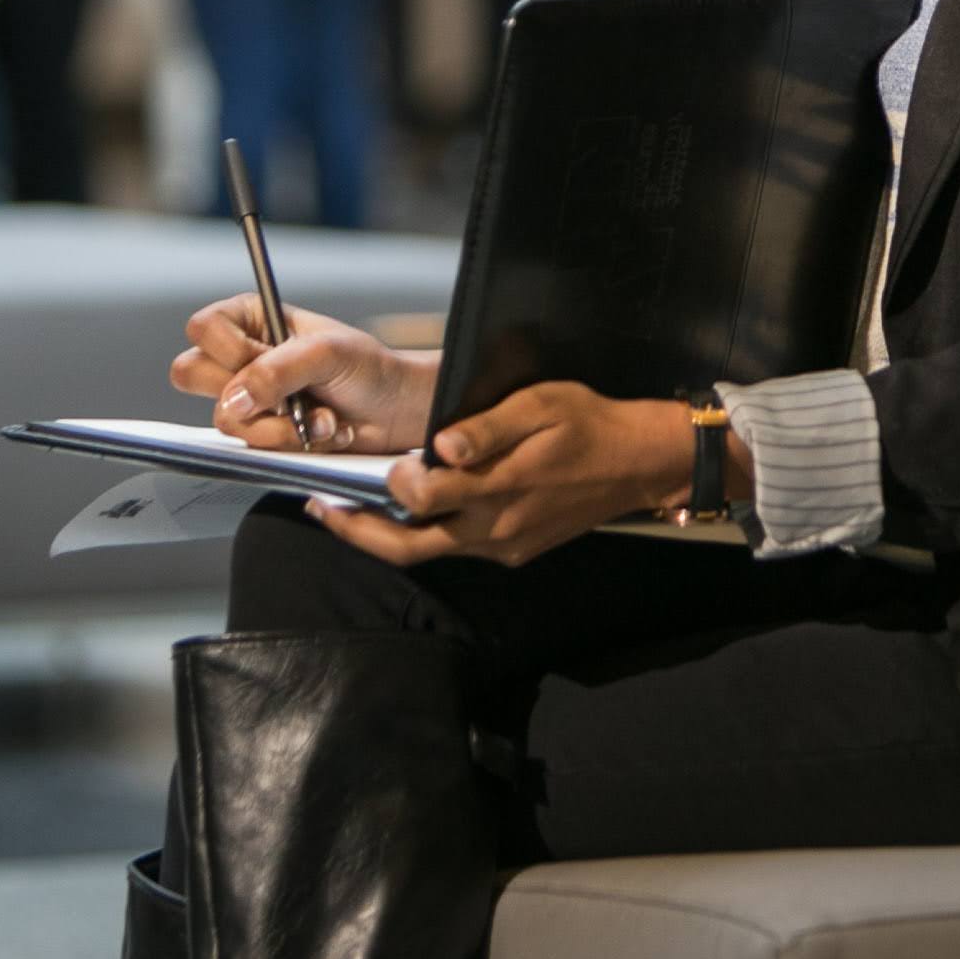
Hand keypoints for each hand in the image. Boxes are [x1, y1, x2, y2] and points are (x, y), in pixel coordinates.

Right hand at [172, 296, 436, 453]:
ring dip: (281, 425)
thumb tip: (234, 401)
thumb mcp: (327, 354)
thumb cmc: (367, 367)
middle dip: (246, 392)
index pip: (203, 329)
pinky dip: (292, 443)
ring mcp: (249, 398)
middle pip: (192, 374)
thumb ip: (278, 371)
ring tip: (323, 416)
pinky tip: (323, 432)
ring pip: (226, 420)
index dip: (227, 350)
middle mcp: (241, 358)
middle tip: (286, 392)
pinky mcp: (261, 433)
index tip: (261, 359)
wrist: (394, 410)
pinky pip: (252, 446)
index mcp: (252, 318)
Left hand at [307, 384, 688, 568]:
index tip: (377, 462)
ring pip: (429, 553)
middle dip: (357, 530)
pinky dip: (422, 535)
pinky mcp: (513, 551)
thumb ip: (489, 427)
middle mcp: (494, 528)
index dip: (392, 483)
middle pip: (409, 546)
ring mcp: (503, 546)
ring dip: (383, 536)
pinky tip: (407, 512)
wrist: (639, 464)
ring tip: (346, 511)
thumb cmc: (589, 423)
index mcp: (498, 488)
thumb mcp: (542, 405)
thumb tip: (441, 444)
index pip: (424, 500)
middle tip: (319, 508)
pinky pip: (457, 550)